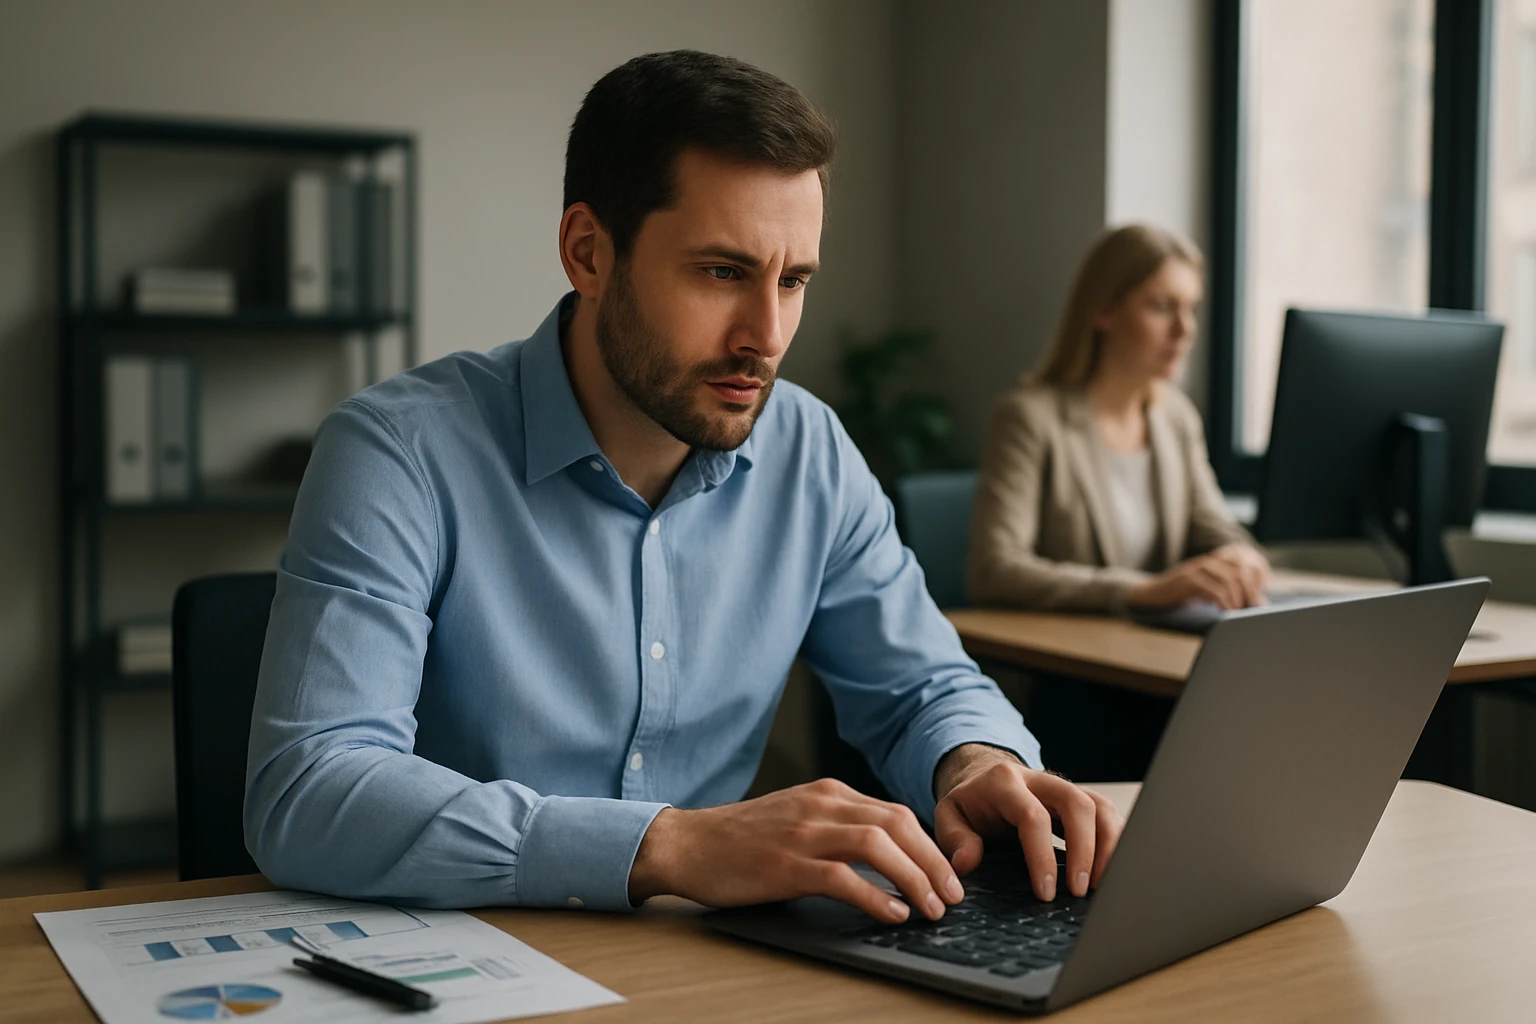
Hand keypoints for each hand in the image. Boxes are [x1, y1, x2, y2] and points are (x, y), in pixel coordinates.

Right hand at [628, 779, 963, 924]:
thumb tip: (891, 854)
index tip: (948, 874)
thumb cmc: (741, 839)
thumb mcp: (798, 817)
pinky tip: (892, 913)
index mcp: (828, 793)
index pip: (896, 812)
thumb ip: (838, 826)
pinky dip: (875, 896)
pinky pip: (843, 877)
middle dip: (933, 862)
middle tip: (952, 895)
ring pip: (878, 846)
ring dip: (914, 878)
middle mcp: (821, 805)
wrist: (687, 843)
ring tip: (931, 908)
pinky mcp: (786, 865)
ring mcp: (803, 833)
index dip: (930, 845)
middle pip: (898, 824)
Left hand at [933, 745, 1123, 901]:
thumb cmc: (970, 803)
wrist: (984, 777)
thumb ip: (955, 839)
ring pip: (1099, 806)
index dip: (1042, 856)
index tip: (1045, 892)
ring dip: (1108, 846)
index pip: (1032, 816)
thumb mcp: (949, 816)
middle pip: (1077, 804)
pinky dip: (1115, 841)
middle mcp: (1040, 780)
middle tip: (1079, 891)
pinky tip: (1112, 870)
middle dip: (1084, 850)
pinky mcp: (1080, 800)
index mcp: (1004, 783)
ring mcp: (1063, 788)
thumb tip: (967, 863)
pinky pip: (1107, 814)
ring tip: (1103, 886)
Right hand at [1127, 545, 1269, 610]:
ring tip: (1238, 613)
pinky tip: (1224, 611)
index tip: (1259, 603)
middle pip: (1238, 573)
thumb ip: (1225, 593)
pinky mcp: (1187, 581)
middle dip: (1249, 593)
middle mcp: (1206, 563)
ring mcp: (1196, 570)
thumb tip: (1253, 604)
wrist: (1148, 594)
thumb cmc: (1178, 596)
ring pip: (1228, 580)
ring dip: (1237, 599)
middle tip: (1252, 611)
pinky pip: (1213, 589)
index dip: (1254, 584)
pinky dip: (1223, 602)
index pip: (1242, 566)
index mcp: (1212, 563)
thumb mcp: (1203, 590)